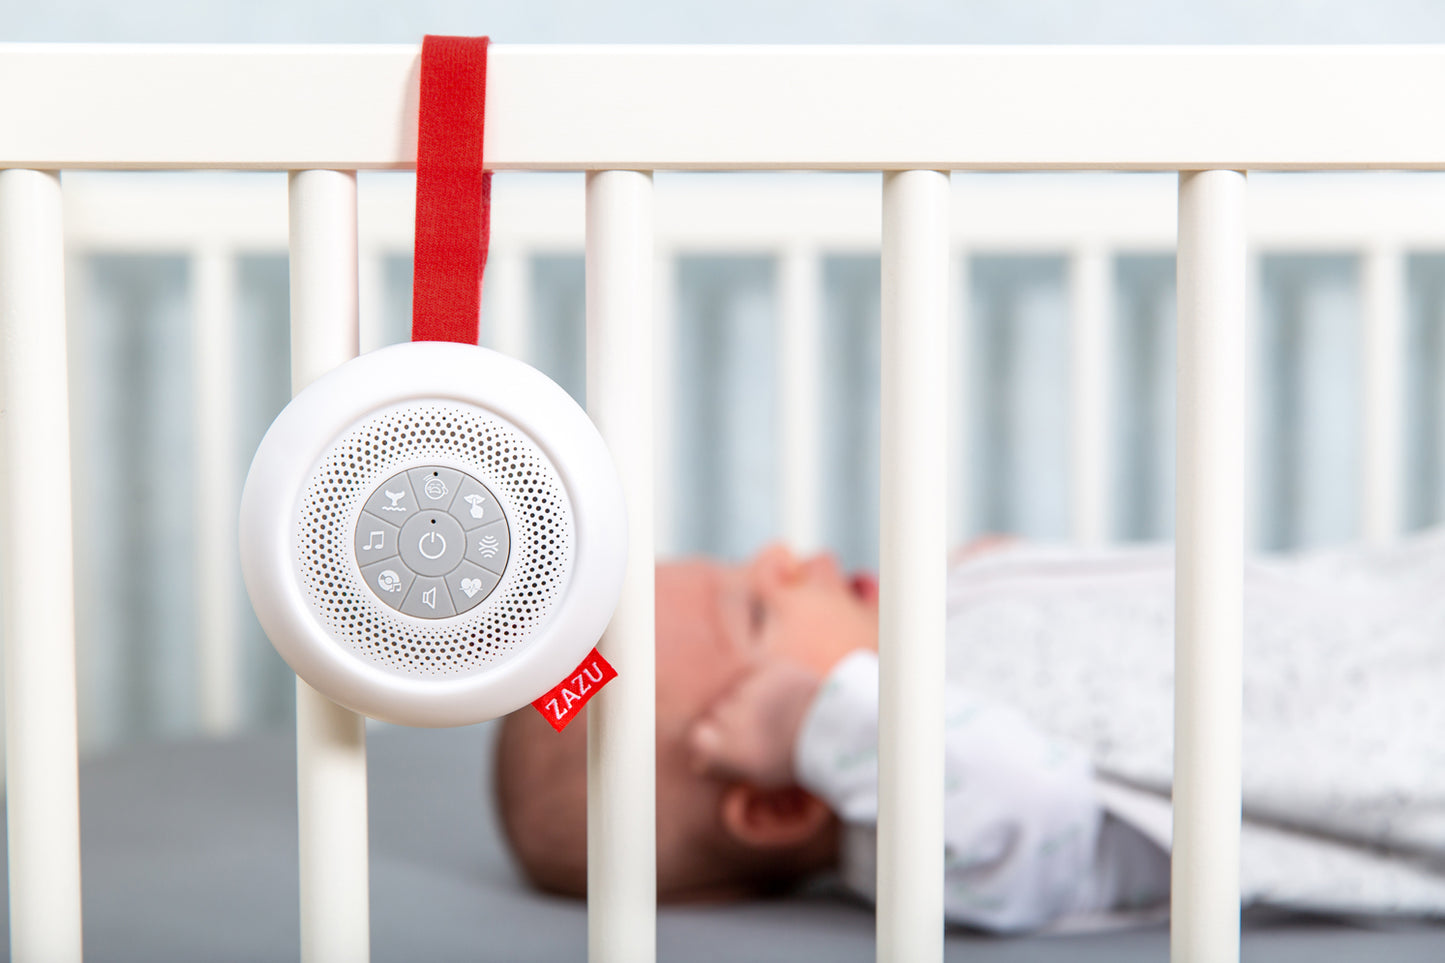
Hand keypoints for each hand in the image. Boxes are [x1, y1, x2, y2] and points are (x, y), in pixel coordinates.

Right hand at [687, 658, 825, 788]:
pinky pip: (754, 672)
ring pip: (735, 691)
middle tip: (756, 729)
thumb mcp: (758, 776)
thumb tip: (697, 761)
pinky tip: (777, 695)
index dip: (708, 740)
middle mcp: (734, 717)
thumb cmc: (796, 760)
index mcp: (729, 749)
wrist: (837, 731)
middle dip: (729, 720)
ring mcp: (752, 690)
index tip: (722, 745)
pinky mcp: (770, 669)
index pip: (697, 737)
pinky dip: (762, 681)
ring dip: (746, 699)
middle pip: (716, 712)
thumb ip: (722, 766)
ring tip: (771, 712)